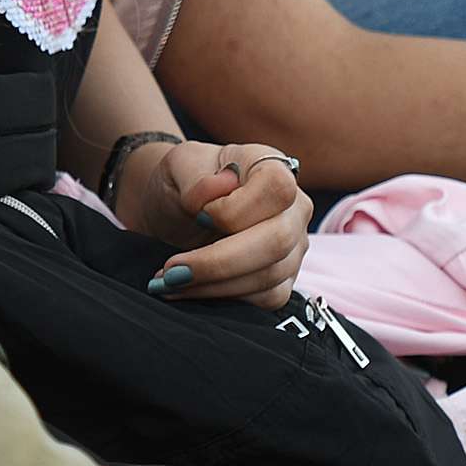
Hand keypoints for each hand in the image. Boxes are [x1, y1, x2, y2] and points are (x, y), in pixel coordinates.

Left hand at [122, 140, 310, 307]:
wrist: (178, 210)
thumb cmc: (184, 183)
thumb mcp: (178, 166)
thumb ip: (195, 177)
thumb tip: (220, 187)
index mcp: (273, 167)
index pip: (276, 189)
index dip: (235, 210)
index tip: (199, 217)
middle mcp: (294, 207)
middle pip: (277, 241)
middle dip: (218, 263)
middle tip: (172, 270)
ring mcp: (294, 246)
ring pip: (269, 276)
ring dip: (213, 285)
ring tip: (172, 280)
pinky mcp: (284, 279)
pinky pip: (266, 299)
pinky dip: (222, 298)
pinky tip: (192, 288)